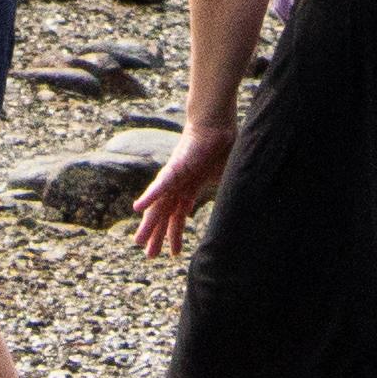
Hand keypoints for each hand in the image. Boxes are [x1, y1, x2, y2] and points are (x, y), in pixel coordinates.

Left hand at [130, 119, 236, 255]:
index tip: (174, 253)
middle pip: (164, 214)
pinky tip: (138, 208)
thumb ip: (225, 196)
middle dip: (156, 234)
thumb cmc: (222, 146)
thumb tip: (238, 213)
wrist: (218, 122)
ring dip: (148, 223)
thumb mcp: (225, 179)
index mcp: (190, 187)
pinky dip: (150, 196)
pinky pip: (161, 184)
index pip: (178, 215)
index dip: (175, 234)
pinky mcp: (176, 166)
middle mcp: (178, 184)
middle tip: (148, 254)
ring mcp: (175, 176)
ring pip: (159, 203)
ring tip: (139, 241)